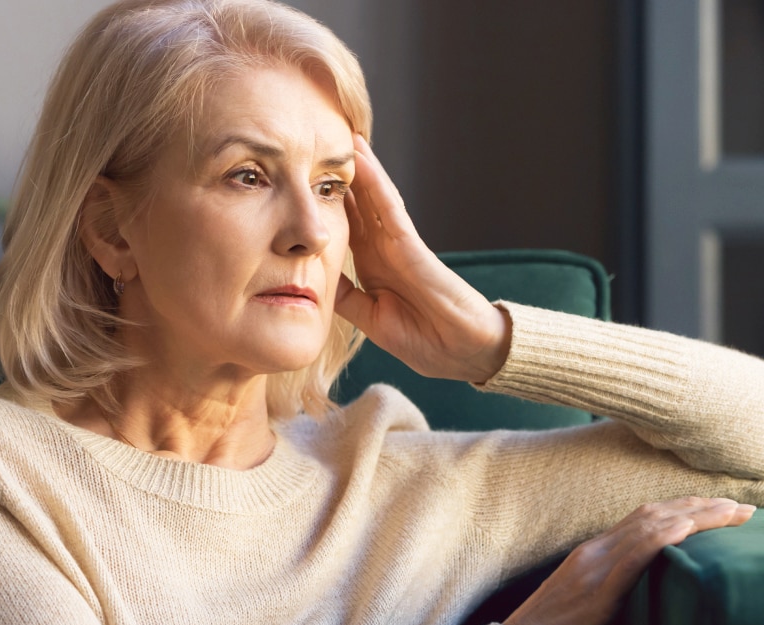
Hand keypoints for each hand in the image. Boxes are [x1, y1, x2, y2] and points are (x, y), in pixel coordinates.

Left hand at [335, 135, 510, 382]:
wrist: (465, 353)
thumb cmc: (426, 341)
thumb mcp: (372, 320)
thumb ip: (347, 298)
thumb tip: (315, 279)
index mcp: (373, 267)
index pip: (345, 226)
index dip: (324, 203)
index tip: (299, 180)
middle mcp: (385, 249)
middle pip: (356, 203)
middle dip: (337, 176)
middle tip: (313, 142)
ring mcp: (399, 244)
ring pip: (371, 196)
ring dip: (356, 166)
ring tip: (337, 133)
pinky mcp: (412, 246)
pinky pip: (389, 208)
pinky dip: (375, 182)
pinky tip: (361, 158)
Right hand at [501, 497, 756, 624]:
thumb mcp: (586, 604)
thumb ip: (613, 587)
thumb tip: (644, 587)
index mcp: (594, 553)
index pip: (646, 518)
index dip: (686, 509)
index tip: (721, 509)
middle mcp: (596, 551)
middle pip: (655, 513)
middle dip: (702, 506)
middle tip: (743, 506)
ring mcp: (594, 567)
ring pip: (651, 526)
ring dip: (696, 515)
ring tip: (732, 512)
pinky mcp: (596, 591)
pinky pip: (633, 556)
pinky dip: (662, 537)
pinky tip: (688, 528)